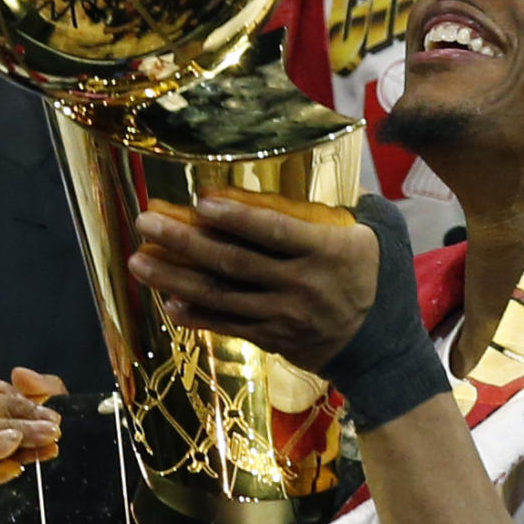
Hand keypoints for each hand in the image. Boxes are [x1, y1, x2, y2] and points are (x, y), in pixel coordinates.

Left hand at [127, 189, 379, 372]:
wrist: (384, 349)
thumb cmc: (382, 279)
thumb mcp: (382, 234)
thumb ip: (352, 206)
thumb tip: (317, 175)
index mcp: (326, 251)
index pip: (273, 231)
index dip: (235, 217)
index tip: (199, 201)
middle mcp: (301, 285)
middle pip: (233, 262)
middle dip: (184, 241)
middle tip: (146, 222)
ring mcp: (285, 316)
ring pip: (221, 296)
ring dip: (175, 278)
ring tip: (139, 261)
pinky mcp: (274, 339)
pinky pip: (229, 326)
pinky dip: (197, 316)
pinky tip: (169, 302)